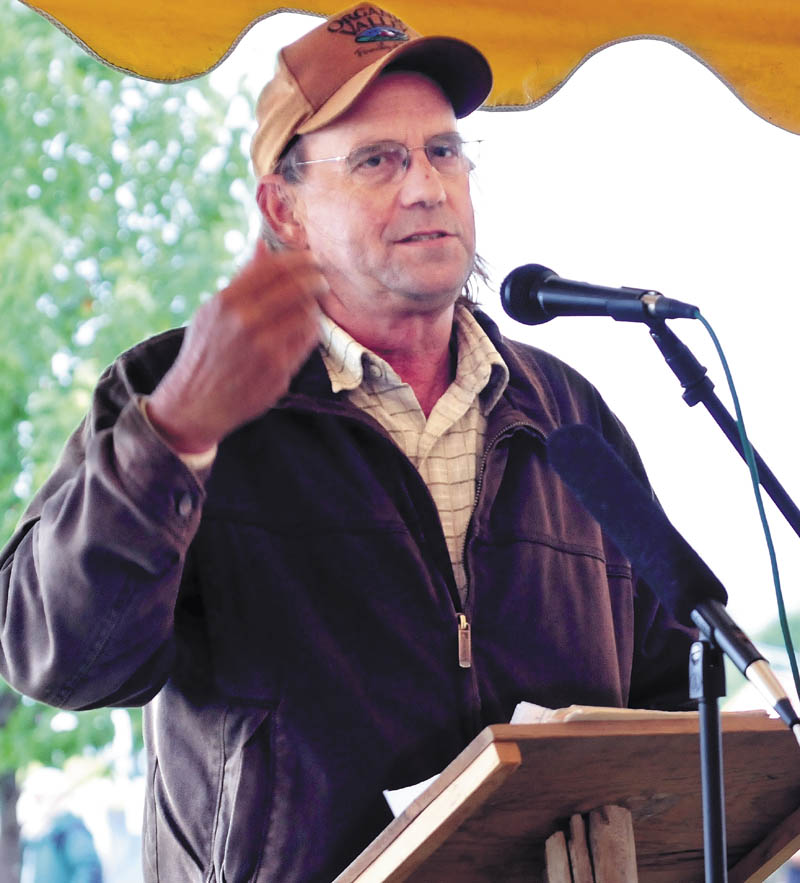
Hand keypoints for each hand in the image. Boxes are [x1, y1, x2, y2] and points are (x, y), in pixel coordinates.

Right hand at [147, 240, 327, 452]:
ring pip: (307, 314)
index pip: (274, 268)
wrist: (195, 404)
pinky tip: (305, 330)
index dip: (299, 260)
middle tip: (321, 280)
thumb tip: (263, 244)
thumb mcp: (212, 312)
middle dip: (315, 280)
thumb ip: (241, 280)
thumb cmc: (205, 353)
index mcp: (226, 302)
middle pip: (297, 288)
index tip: (310, 259)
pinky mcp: (279, 371)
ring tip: (310, 307)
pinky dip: (310, 331)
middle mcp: (245, 322)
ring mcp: (264, 348)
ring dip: (313, 308)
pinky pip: (307, 341)